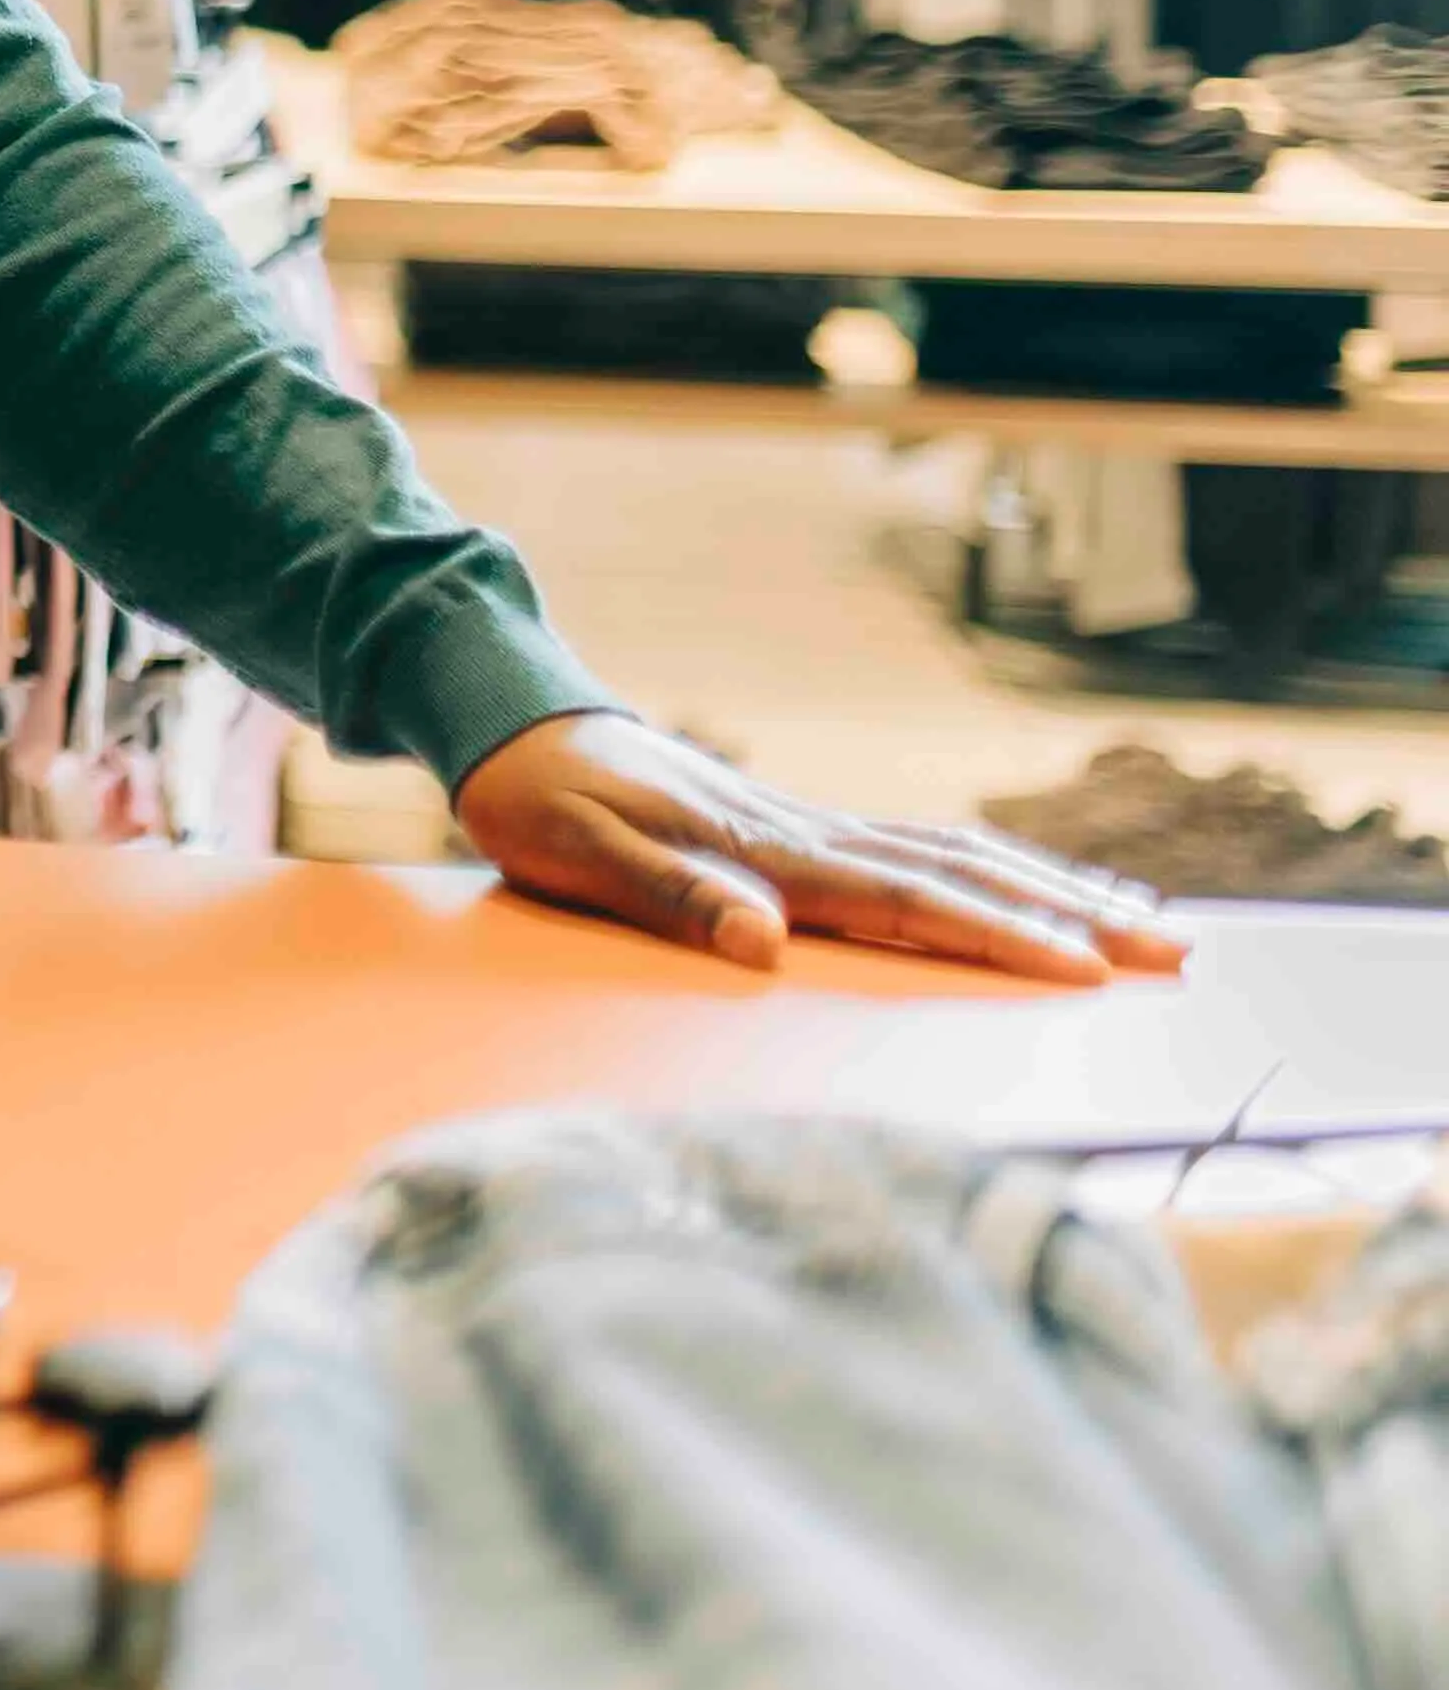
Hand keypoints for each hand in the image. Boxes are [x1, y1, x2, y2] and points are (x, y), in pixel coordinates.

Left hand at [453, 711, 1185, 985]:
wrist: (512, 720)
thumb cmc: (535, 798)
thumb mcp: (577, 853)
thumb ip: (670, 896)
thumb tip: (763, 942)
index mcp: (764, 850)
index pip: (904, 900)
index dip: (996, 936)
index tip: (1084, 969)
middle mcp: (805, 833)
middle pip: (961, 875)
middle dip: (1072, 915)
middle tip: (1177, 949)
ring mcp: (808, 825)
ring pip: (956, 854)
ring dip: (1053, 888)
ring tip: (1148, 917)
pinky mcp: (796, 828)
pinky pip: (918, 848)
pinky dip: (991, 866)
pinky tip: (1033, 883)